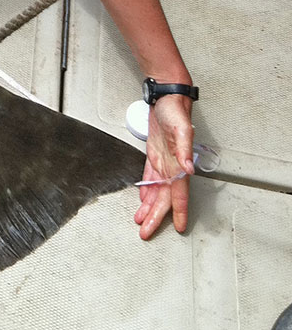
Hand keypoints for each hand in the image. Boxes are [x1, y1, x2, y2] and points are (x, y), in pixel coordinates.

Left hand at [134, 94, 194, 238]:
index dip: (179, 211)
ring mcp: (163, 161)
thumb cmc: (175, 111)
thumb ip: (185, 148)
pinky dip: (146, 190)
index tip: (180, 228)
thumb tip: (188, 167)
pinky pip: (150, 178)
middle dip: (156, 216)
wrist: (167, 97)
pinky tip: (143, 199)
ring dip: (149, 207)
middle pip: (164, 198)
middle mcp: (171, 166)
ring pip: (156, 191)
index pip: (179, 193)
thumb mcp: (181, 128)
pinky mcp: (154, 155)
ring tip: (141, 221)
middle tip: (146, 232)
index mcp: (179, 164)